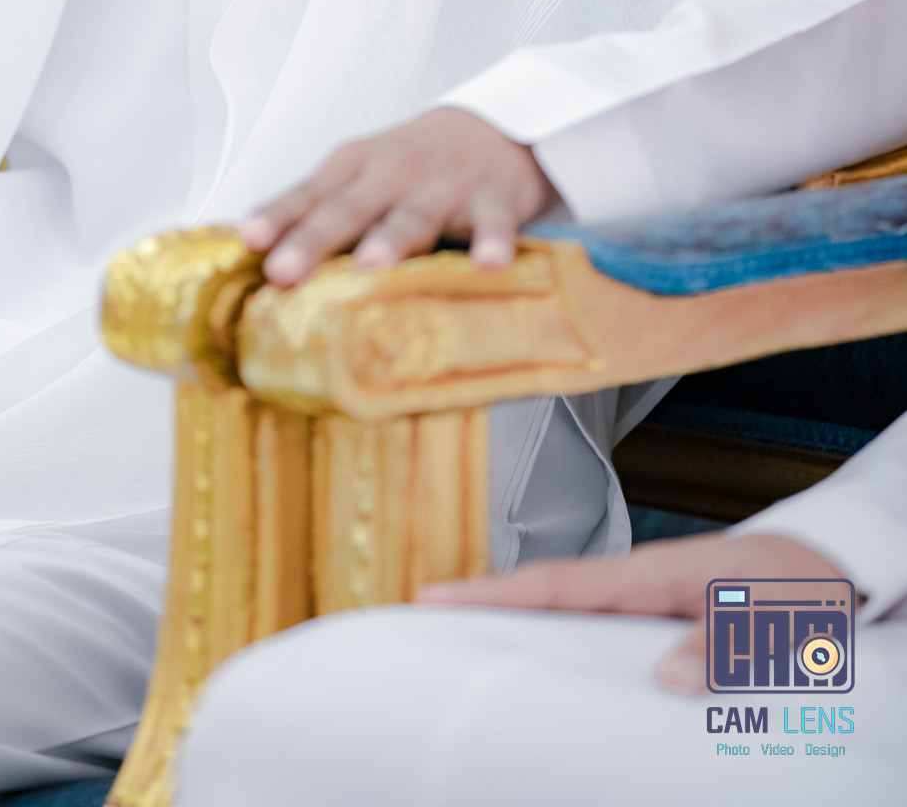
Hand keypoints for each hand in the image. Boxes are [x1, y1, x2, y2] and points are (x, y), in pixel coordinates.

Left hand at [239, 106, 557, 285]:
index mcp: (354, 166)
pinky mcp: (493, 197)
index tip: (249, 240)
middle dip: (315, 239)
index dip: (278, 216)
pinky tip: (490, 264)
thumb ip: (321, 213)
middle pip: (349, 208)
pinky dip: (492, 241)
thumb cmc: (411, 165)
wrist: (494, 126)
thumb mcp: (362, 175)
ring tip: (372, 265)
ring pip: (414, 214)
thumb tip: (262, 265)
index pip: (308, 194)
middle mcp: (392, 172)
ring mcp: (443, 184)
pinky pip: (493, 222)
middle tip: (285, 270)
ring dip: (393, 238)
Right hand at [418, 531, 845, 691]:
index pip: (556, 582)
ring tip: (460, 646)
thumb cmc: (795, 584)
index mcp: (648, 575)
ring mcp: (639, 600)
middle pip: (542, 594)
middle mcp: (633, 584)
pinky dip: (555, 637)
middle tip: (418, 621)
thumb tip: (662, 678)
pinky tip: (540, 666)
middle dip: (481, 604)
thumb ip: (721, 644)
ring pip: (564, 612)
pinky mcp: (652, 619)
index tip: (431, 595)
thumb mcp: (770, 618)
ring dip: (514, 622)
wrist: (824, 565)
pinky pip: (591, 629)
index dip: (492, 589)